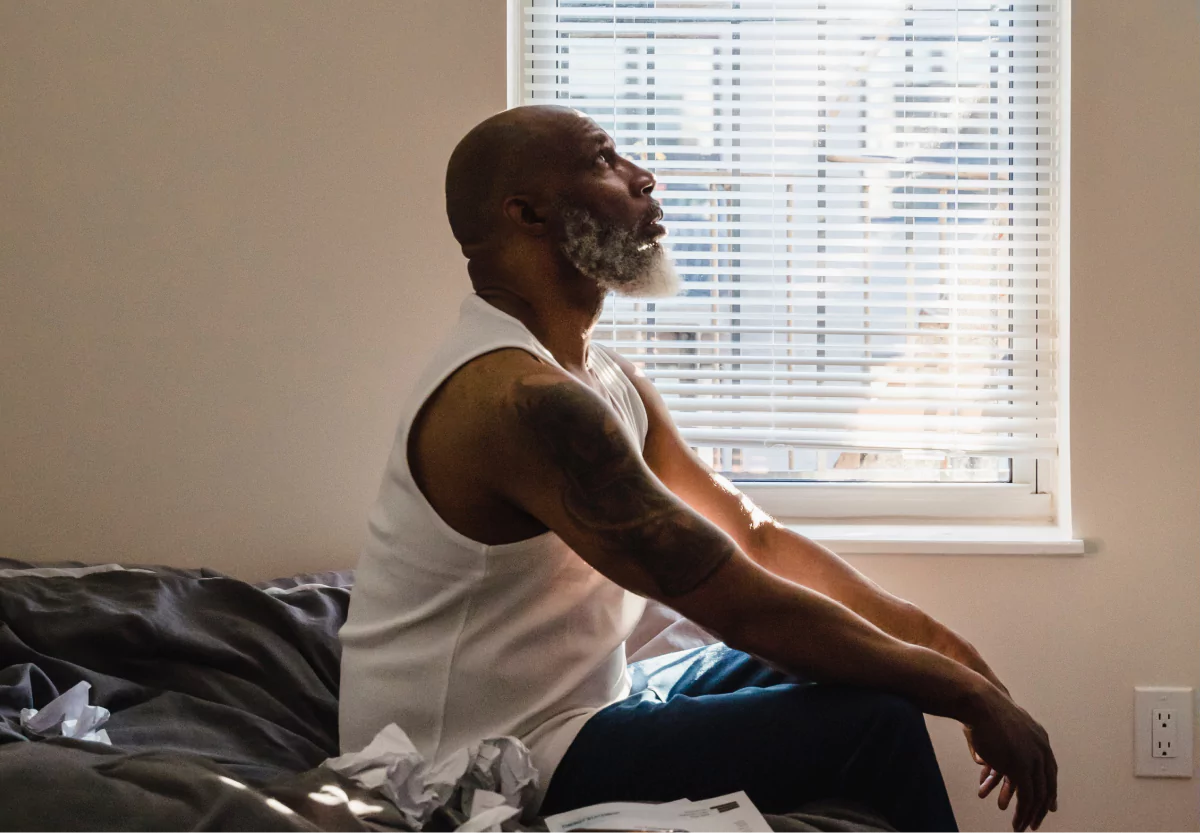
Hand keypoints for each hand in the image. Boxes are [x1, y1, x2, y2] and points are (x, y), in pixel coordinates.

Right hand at [965, 690, 1057, 831]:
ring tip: (1024, 827)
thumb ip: (998, 743)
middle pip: (1048, 785)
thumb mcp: (999, 726)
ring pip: (1038, 795)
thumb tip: (985, 761)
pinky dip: (1022, 813)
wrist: (980, 701)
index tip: (1049, 806)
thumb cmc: (982, 709)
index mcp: (1039, 738)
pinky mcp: (1020, 767)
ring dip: (1031, 815)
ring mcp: (1032, 758)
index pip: (1050, 770)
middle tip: (1036, 822)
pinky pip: (1026, 797)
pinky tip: (1016, 823)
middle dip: (1042, 807)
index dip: (1049, 789)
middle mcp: (1041, 749)